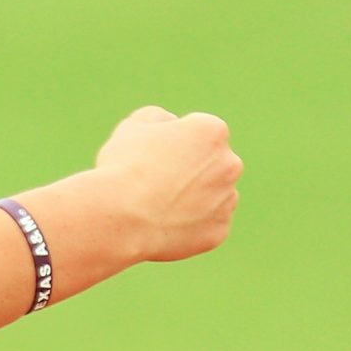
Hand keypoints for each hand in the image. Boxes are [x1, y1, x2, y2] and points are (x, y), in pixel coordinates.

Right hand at [94, 105, 242, 263]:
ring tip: (157, 206)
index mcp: (212, 132)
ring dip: (194, 197)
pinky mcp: (219, 232)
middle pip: (212, 164)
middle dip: (190, 170)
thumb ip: (158, 118)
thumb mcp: (133, 127)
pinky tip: (164, 224)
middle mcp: (230, 164)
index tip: (151, 156)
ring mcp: (227, 200)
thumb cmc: (125, 167)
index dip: (172, 143)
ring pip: (213, 195)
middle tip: (155, 182)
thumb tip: (170, 125)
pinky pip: (207, 225)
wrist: (121, 217)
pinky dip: (191, 225)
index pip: (198, 133)